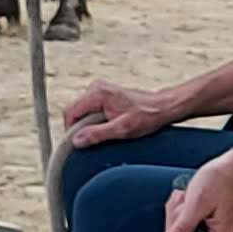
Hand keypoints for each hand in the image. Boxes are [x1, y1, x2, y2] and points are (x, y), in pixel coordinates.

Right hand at [63, 80, 178, 148]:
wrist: (162, 107)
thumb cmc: (146, 117)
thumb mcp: (122, 130)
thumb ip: (97, 134)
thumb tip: (76, 141)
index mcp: (97, 94)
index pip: (70, 113)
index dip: (70, 131)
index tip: (79, 143)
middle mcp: (96, 88)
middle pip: (74, 111)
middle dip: (80, 128)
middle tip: (94, 140)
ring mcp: (99, 89)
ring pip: (81, 111)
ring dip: (88, 124)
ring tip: (105, 132)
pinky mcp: (103, 94)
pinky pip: (89, 109)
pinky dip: (94, 120)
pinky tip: (108, 126)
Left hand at [163, 145, 232, 231]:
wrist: (232, 168)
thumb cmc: (220, 181)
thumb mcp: (197, 203)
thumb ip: (184, 227)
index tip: (179, 219)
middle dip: (177, 219)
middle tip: (187, 203)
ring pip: (180, 229)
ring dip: (179, 211)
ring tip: (191, 198)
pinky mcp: (205, 224)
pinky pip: (185, 221)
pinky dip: (183, 209)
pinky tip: (190, 198)